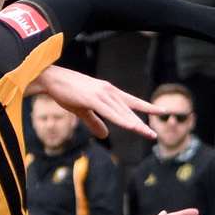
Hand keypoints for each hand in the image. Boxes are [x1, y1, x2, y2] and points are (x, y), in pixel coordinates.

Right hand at [34, 65, 157, 139]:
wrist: (52, 79)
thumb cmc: (66, 92)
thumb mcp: (83, 111)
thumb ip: (95, 123)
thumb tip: (105, 136)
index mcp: (109, 93)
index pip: (132, 102)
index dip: (147, 107)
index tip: (162, 111)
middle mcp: (109, 92)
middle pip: (130, 110)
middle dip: (143, 124)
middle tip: (154, 136)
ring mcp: (102, 94)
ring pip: (122, 113)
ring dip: (135, 125)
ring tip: (147, 134)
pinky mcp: (93, 98)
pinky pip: (110, 112)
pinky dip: (121, 119)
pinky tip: (130, 126)